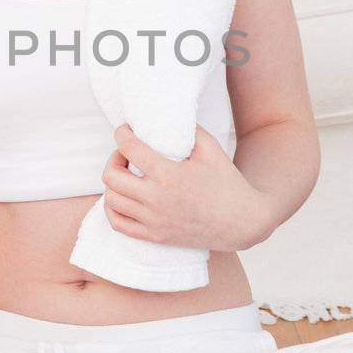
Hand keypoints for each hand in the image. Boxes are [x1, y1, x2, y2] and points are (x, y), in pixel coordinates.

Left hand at [99, 122, 273, 252]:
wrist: (242, 223)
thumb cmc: (227, 182)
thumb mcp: (211, 148)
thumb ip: (186, 129)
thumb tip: (165, 116)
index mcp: (169, 175)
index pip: (129, 148)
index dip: (121, 133)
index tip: (124, 130)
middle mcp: (157, 199)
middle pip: (111, 176)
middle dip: (114, 158)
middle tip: (126, 154)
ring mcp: (154, 221)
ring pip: (111, 200)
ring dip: (113, 183)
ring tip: (126, 175)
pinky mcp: (154, 236)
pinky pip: (118, 224)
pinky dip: (112, 209)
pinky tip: (123, 198)